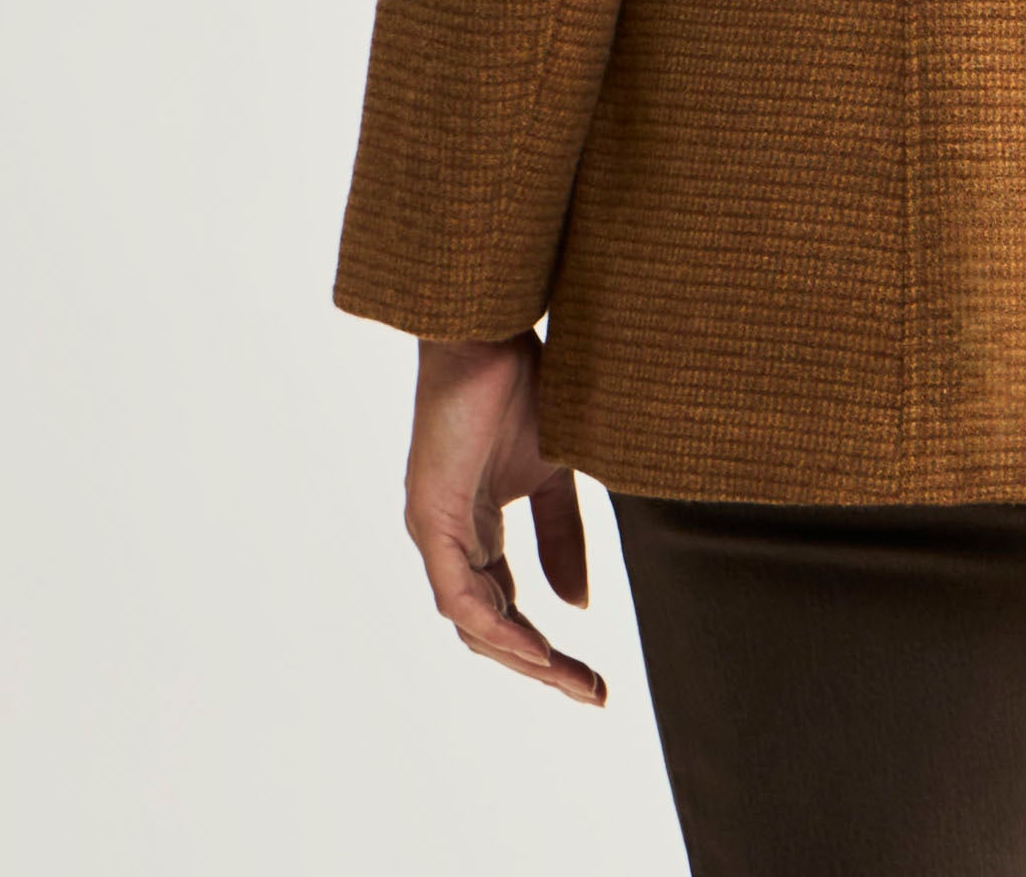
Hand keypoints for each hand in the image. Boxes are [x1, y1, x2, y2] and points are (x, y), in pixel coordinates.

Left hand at [403, 332, 606, 705]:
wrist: (491, 330)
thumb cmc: (520, 385)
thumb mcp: (556, 473)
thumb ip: (563, 537)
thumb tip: (577, 606)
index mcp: (475, 531)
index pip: (507, 608)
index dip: (548, 647)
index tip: (595, 678)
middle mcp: (449, 541)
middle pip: (489, 628)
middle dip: (541, 666)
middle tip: (592, 693)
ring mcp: (435, 533)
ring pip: (472, 622)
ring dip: (523, 656)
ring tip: (570, 679)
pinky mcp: (430, 519)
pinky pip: (459, 593)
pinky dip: (496, 624)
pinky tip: (531, 646)